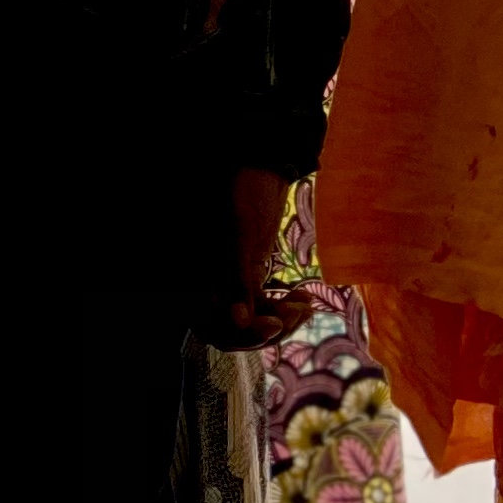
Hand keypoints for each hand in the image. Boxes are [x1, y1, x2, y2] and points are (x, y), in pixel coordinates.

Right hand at [199, 166, 316, 348]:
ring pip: (252, 323)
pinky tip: (304, 298)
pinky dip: (285, 308)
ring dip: (282, 320)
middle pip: (234, 332)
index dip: (242, 334)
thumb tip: (238, 321)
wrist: (261, 168)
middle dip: (267, 329)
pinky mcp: (247, 278)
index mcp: (197, 275)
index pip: (213, 327)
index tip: (273, 324)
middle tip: (295, 314)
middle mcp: (209, 284)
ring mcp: (229, 282)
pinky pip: (263, 307)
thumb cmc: (244, 194)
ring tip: (305, 305)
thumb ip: (235, 280)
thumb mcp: (240, 237)